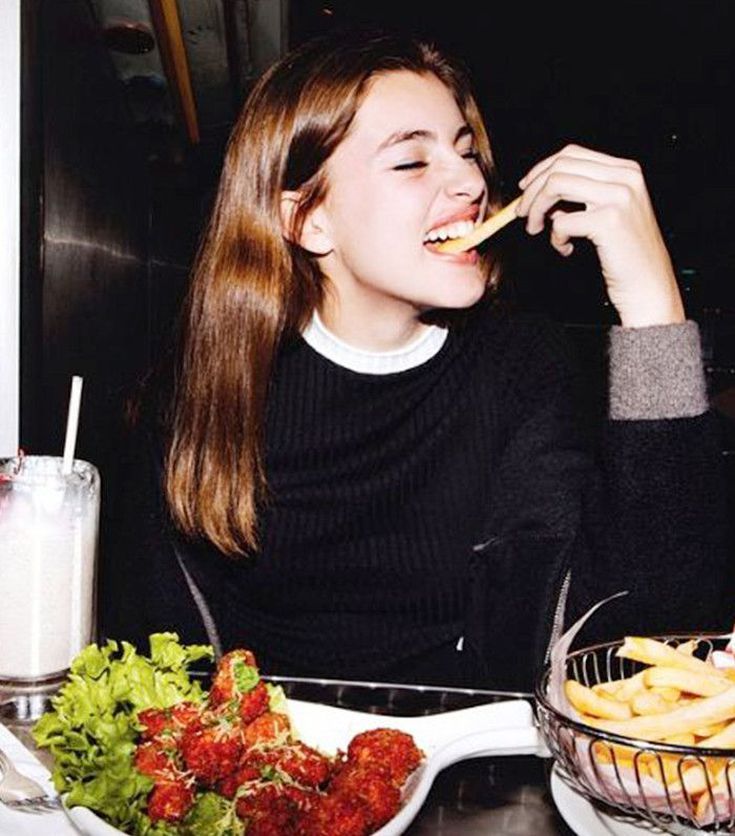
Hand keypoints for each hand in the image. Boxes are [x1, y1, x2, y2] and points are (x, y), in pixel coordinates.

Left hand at [516, 144, 684, 327]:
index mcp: (626, 171)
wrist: (649, 286)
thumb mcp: (606, 214)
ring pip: (555, 185)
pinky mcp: (608, 221)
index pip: (572, 154)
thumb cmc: (626, 255)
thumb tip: (540, 190)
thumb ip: (580, 197)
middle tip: (522, 214)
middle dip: (532, 191)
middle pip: (560, 166)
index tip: (525, 190)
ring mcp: (619, 197)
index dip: (541, 170)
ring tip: (535, 229)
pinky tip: (566, 249)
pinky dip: (555, 237)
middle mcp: (625, 177)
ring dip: (536, 209)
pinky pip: (562, 221)